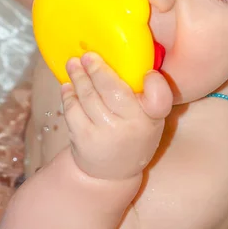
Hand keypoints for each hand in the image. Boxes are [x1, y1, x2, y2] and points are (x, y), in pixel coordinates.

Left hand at [61, 53, 172, 180]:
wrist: (112, 174)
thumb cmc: (133, 132)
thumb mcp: (149, 116)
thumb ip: (144, 92)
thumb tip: (123, 54)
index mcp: (152, 116)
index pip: (160, 100)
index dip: (156, 85)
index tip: (149, 74)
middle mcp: (132, 126)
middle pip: (114, 90)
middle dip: (98, 69)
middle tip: (89, 55)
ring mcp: (106, 133)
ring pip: (89, 97)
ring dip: (78, 77)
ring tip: (73, 63)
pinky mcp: (84, 139)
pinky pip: (73, 110)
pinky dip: (69, 95)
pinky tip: (67, 85)